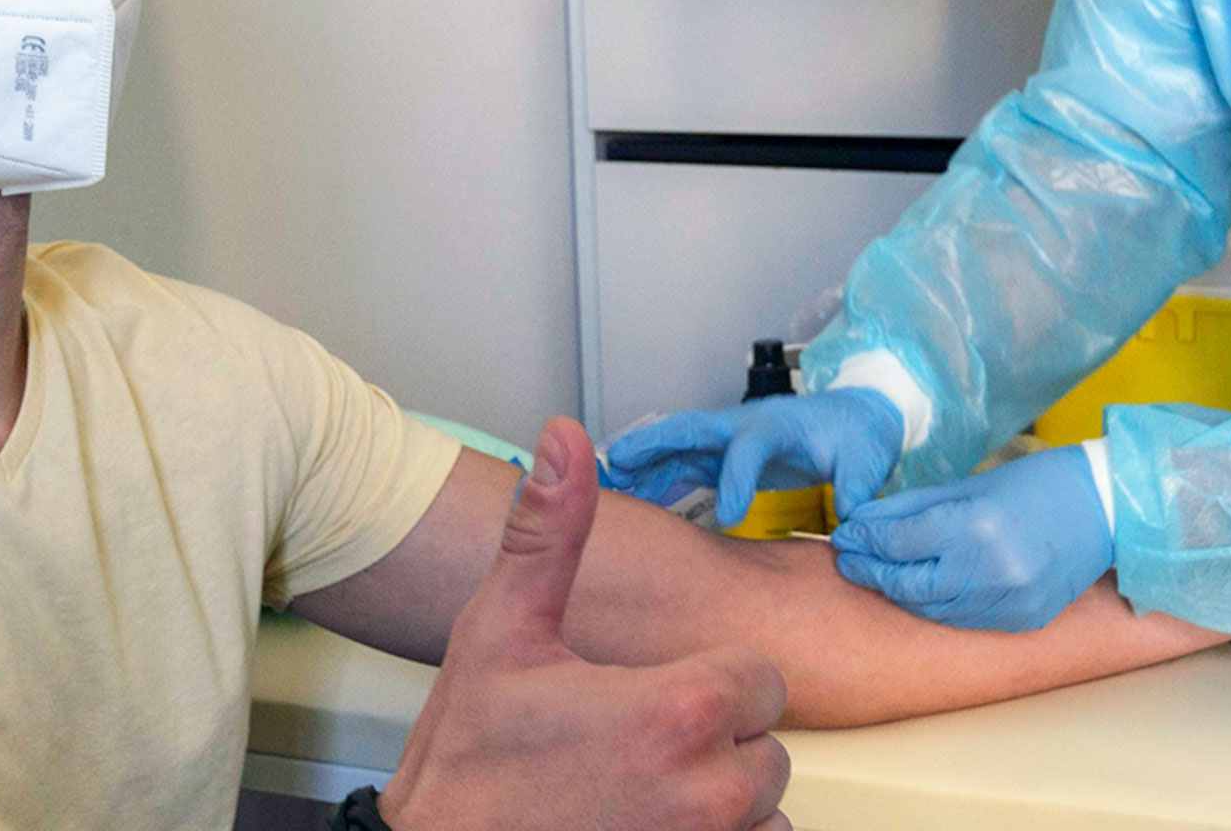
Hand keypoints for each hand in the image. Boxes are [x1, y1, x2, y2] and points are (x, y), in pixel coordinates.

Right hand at [379, 418, 791, 830]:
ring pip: (761, 811)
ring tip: (635, 793)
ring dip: (717, 802)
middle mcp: (710, 792)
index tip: (650, 696)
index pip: (761, 680)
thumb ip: (549, 533)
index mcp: (677, 712)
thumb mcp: (500, 631)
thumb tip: (564, 438)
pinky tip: (644, 827)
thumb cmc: (467, 762)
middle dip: (712, 742)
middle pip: (764, 748)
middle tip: (629, 746)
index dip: (708, 682)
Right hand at [606, 389, 904, 524]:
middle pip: (692, 429)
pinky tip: (632, 493)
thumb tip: (845, 520)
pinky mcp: (724, 454)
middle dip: (654, 443)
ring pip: (678, 445)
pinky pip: (684, 462)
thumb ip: (854, 488)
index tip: (727, 517)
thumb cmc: (858, 435)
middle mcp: (744, 425)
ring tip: (610, 481)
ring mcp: (730, 438)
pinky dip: (656, 474)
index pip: (748, 450)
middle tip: (619, 460)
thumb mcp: (866, 460)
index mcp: (778, 425)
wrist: (855, 418)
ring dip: (644, 459)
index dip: (736, 481)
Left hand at [830, 445, 1111, 632]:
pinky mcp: (1023, 619)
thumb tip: (860, 521)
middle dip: (872, 571)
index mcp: (974, 526)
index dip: (864, 540)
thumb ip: (910, 507)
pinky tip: (921, 589)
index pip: (898, 543)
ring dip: (900, 592)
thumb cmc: (1036, 484)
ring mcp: (1009, 601)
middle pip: (908, 583)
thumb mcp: (966, 485)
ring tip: (878, 573)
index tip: (844, 535)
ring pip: (932, 609)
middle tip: (848, 559)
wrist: (1106, 508)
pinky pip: (964, 620)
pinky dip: (938, 605)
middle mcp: (990, 570)